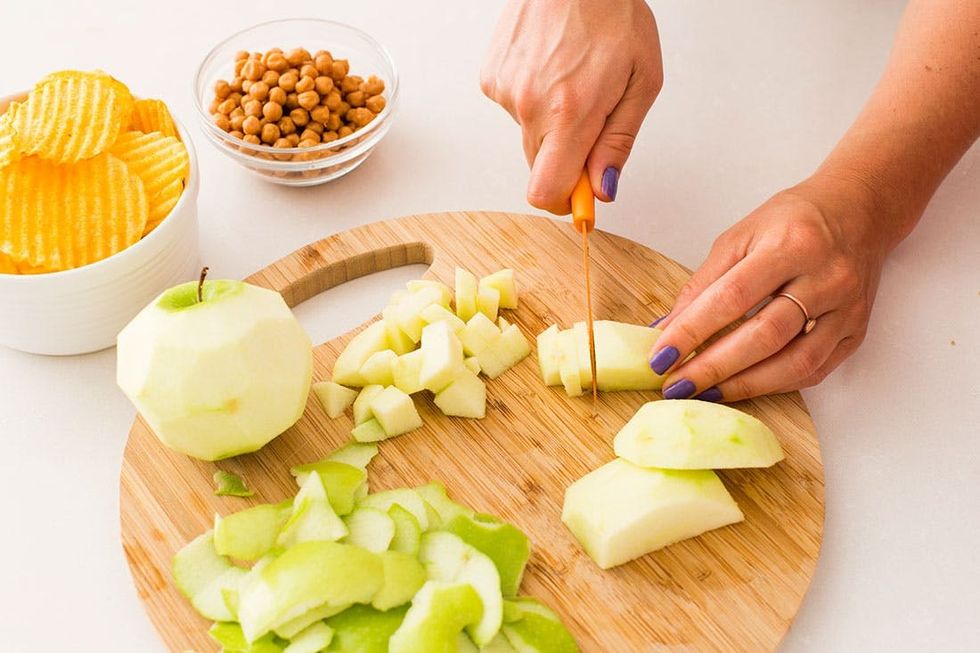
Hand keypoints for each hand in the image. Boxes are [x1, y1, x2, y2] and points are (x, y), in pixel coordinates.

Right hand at [481, 0, 662, 212]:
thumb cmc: (612, 14)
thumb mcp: (641, 81)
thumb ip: (618, 142)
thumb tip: (603, 189)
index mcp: (570, 112)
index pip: (546, 191)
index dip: (565, 201)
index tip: (582, 197)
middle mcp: (530, 105)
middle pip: (540, 168)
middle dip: (566, 158)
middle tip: (591, 122)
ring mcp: (506, 91)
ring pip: (530, 136)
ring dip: (551, 122)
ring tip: (571, 78)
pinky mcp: (492, 78)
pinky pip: (515, 109)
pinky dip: (534, 98)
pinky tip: (550, 67)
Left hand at [648, 174, 893, 401]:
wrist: (859, 211)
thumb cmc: (794, 220)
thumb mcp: (740, 236)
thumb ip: (703, 283)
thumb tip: (666, 328)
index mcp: (791, 244)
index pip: (732, 297)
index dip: (692, 330)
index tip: (661, 356)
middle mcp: (826, 277)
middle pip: (764, 335)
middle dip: (714, 366)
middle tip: (677, 384)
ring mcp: (847, 308)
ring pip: (795, 361)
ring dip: (744, 385)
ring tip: (705, 393)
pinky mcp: (856, 331)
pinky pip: (814, 370)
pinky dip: (774, 384)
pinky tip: (743, 387)